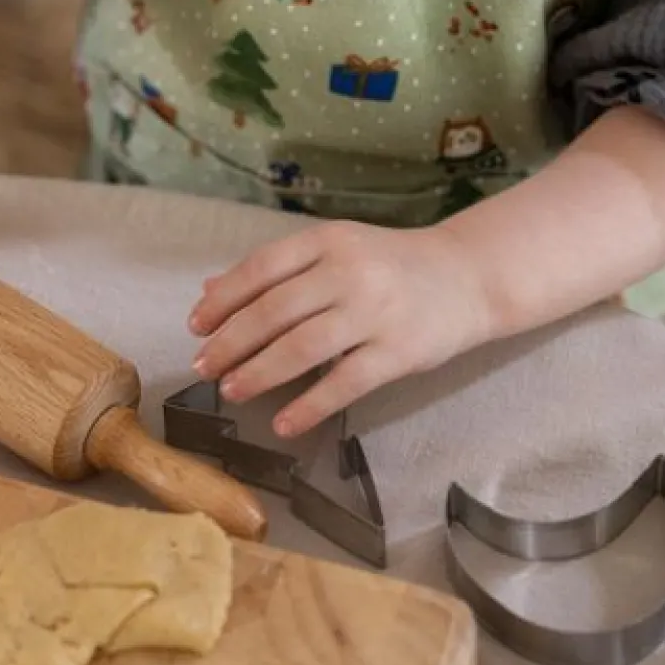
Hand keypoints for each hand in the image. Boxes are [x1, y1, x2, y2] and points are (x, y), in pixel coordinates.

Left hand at [187, 221, 491, 437]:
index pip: (262, 268)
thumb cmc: (389, 265)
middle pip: (274, 310)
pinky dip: (309, 406)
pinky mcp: (398, 352)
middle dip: (231, 342)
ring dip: (259, 373)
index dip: (224, 299)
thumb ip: (277, 270)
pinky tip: (283, 423)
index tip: (196, 326)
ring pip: (302, 347)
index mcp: (327, 241)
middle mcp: (348, 272)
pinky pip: (344, 383)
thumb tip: (209, 291)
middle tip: (203, 367)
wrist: (468, 276)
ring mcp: (375, 312)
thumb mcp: (334, 251)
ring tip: (231, 391)